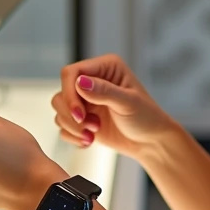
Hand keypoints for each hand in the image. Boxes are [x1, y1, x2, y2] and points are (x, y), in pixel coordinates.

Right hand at [51, 54, 177, 160]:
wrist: (150, 142)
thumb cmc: (146, 118)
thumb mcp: (128, 103)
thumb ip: (104, 91)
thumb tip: (79, 82)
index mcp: (105, 67)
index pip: (71, 73)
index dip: (70, 93)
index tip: (80, 114)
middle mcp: (92, 80)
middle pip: (62, 92)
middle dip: (72, 114)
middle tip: (93, 128)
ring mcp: (85, 100)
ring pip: (59, 109)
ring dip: (73, 126)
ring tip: (93, 135)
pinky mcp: (81, 118)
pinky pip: (62, 125)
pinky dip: (73, 136)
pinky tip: (89, 141)